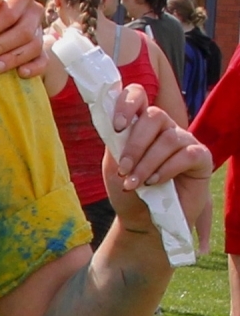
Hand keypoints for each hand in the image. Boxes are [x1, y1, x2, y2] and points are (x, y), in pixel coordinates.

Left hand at [0, 0, 44, 76]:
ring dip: (13, 59)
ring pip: (33, 46)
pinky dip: (34, 68)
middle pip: (24, 32)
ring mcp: (39, 29)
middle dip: (1, 47)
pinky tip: (20, 73)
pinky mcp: (40, 47)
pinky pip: (44, 59)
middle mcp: (33, 10)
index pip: (11, 13)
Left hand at [104, 83, 213, 241]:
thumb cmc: (128, 189)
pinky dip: (167, 169)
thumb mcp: (115, 165)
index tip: (117, 127)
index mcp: (140, 125)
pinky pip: (187, 154)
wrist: (142, 219)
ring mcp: (185, 140)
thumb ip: (116, 142)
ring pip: (169, 138)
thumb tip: (116, 124)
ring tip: (134, 184)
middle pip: (154, 116)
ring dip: (147, 163)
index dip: (127, 103)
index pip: (138, 96)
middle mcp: (165, 128)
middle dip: (135, 145)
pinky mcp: (201, 157)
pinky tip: (155, 183)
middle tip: (123, 170)